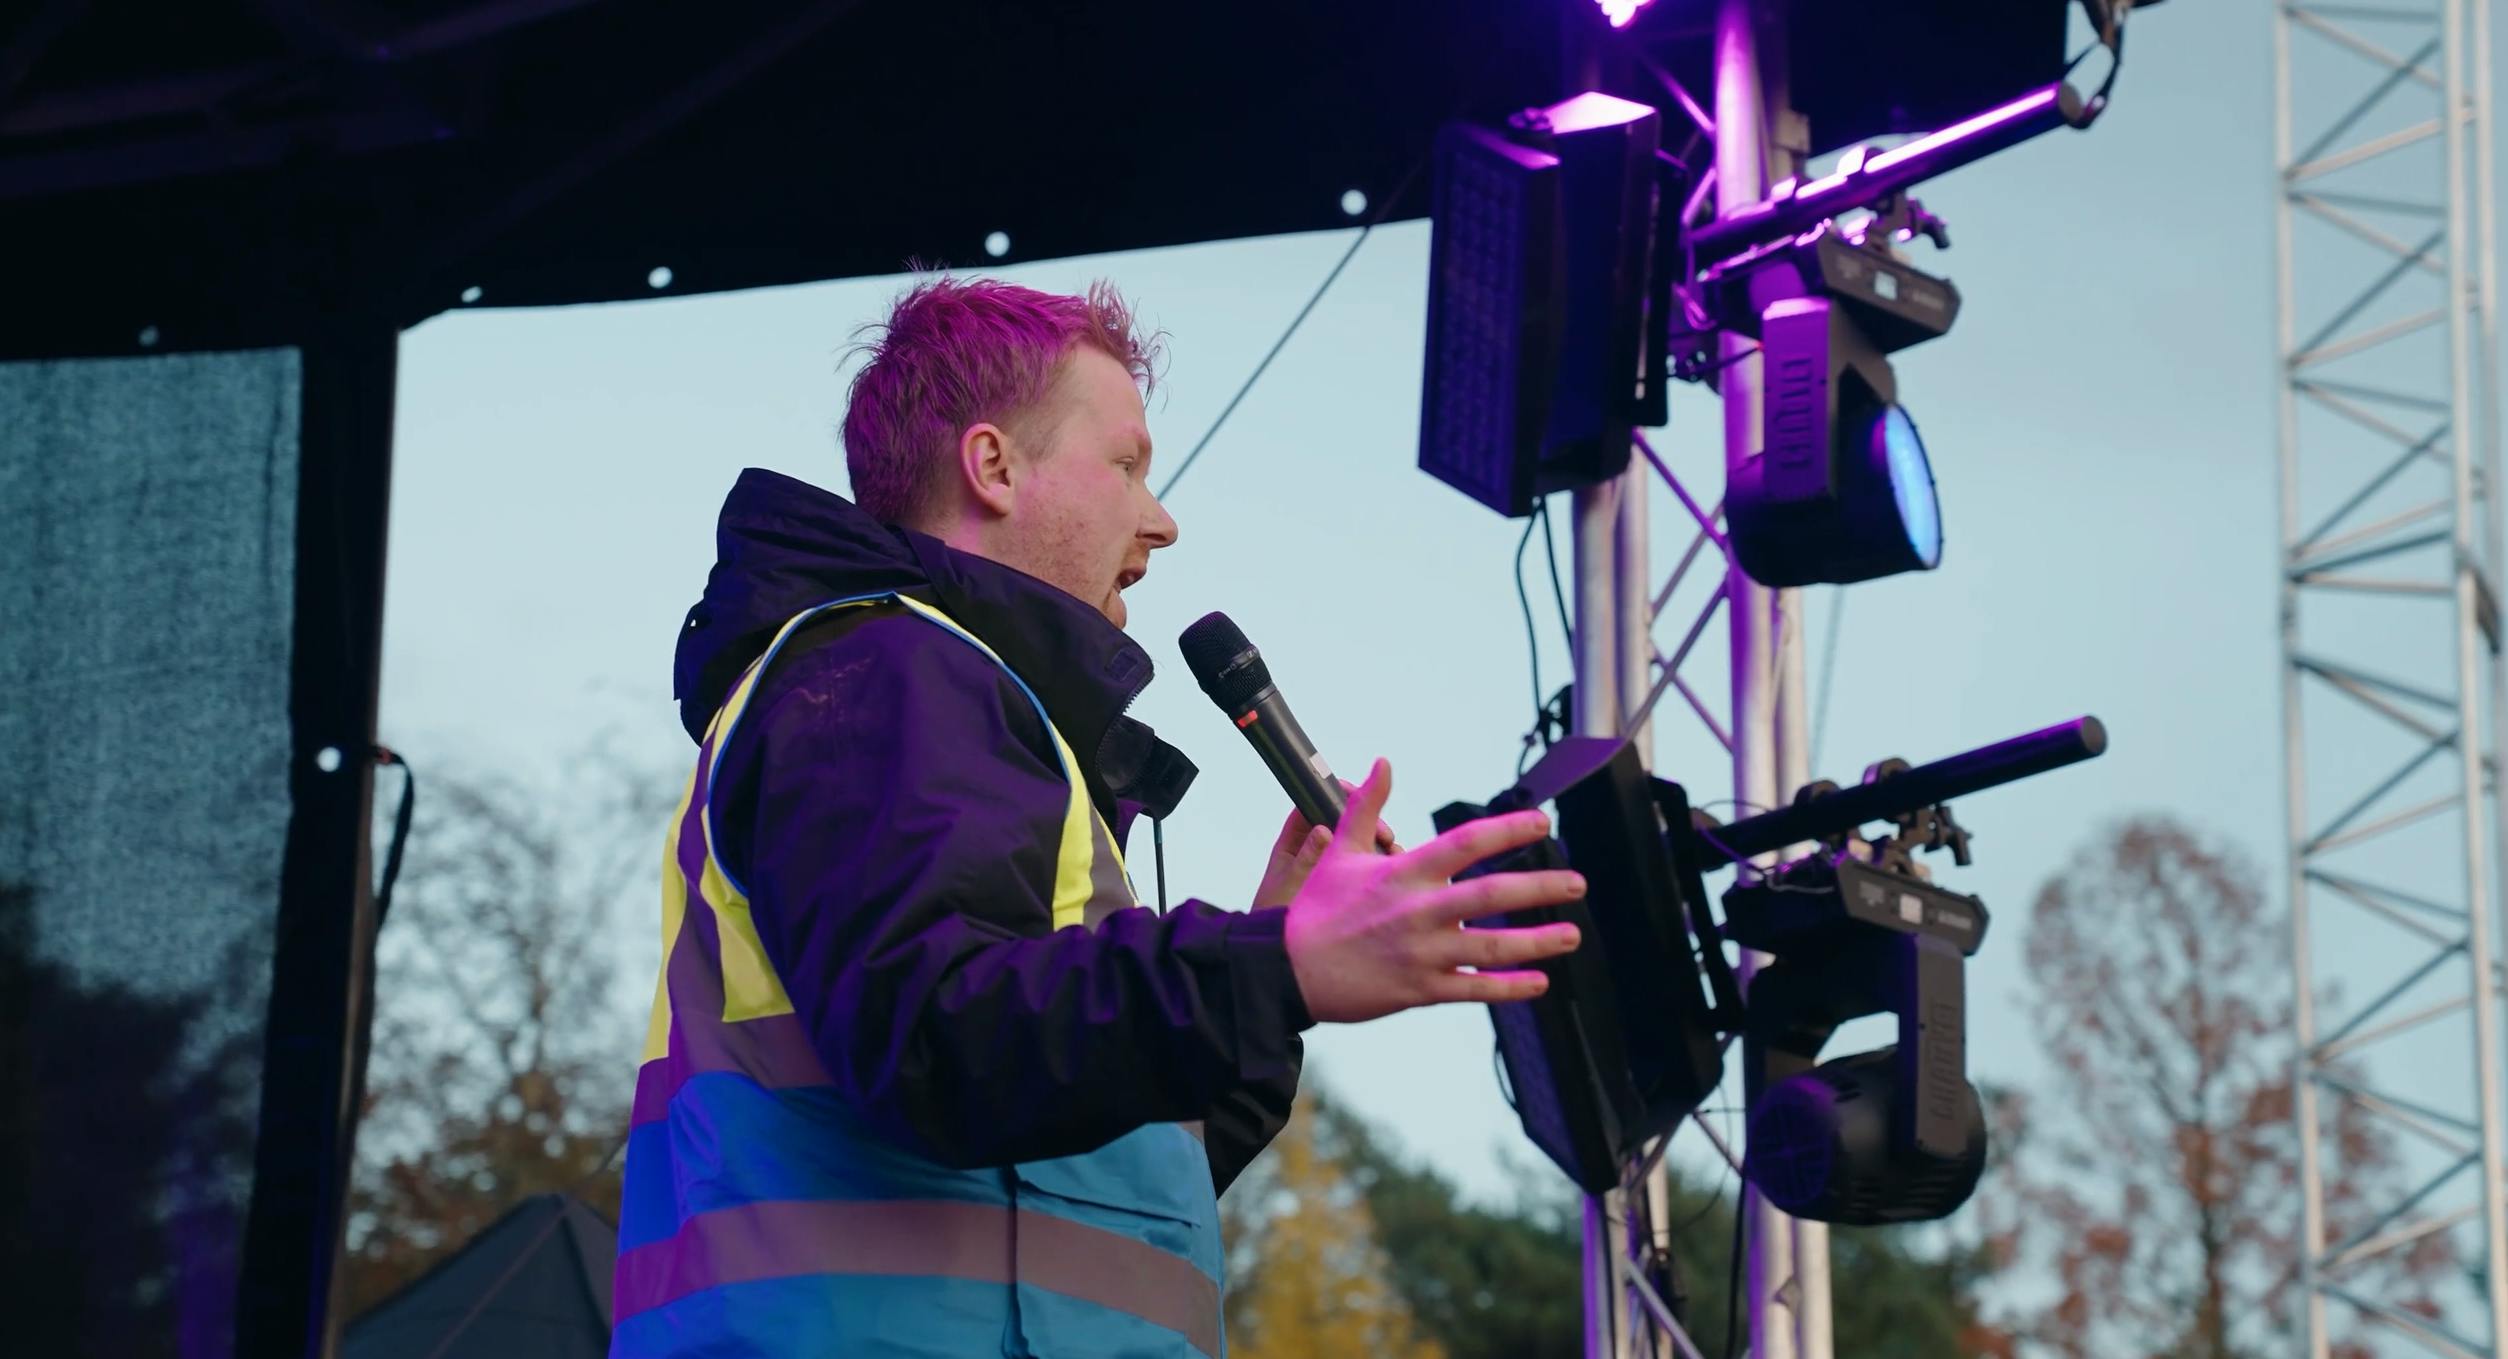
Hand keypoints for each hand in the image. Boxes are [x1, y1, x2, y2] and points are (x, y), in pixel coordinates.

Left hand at [1250, 782, 1398, 908]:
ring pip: (1358, 842)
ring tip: (1393, 853)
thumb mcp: (1292, 885)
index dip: (1333, 792)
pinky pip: (1365, 864)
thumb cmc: (1275, 916)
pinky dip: (1379, 863)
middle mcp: (1313, 847)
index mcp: (1293, 840)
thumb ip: (1308, 858)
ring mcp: (1331, 864)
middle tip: (1384, 834)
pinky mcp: (1345, 882)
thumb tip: (1324, 831)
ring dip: (1377, 843)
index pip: (1312, 802)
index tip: (1356, 793)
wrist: (1278, 953)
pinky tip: (1393, 870)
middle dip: (1366, 821)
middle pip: (1344, 820)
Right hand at [1281, 758, 1584, 1023]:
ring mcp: (1422, 953)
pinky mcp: (1421, 989)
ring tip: (1572, 934)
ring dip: (1538, 941)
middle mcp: (1418, 911)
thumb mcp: (1340, 851)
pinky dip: (1510, 988)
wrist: (1290, 969)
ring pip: (1492, 947)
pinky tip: (1539, 982)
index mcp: (1403, 872)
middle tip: (1577, 882)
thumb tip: (1382, 763)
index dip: (1507, 831)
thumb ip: (1367, 806)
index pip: (1465, 843)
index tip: (1541, 824)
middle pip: (1491, 895)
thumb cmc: (1316, 910)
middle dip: (1541, 887)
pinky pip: (1474, 990)